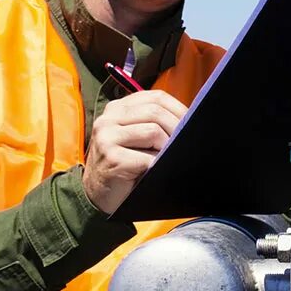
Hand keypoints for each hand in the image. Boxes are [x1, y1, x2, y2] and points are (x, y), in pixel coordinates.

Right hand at [82, 90, 186, 215]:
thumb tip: (190, 118)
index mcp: (118, 108)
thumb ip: (154, 122)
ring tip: (168, 157)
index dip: (179, 109)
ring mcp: (107, 136)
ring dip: (167, 147)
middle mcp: (108, 118)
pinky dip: (157, 164)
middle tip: (186, 143)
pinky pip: (147, 158)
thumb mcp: (137, 137)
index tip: (192, 122)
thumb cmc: (125, 164)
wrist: (98, 194)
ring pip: (153, 131)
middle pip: (156, 112)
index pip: (156, 97)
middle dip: (177, 128)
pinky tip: (155, 170)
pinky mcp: (111, 157)